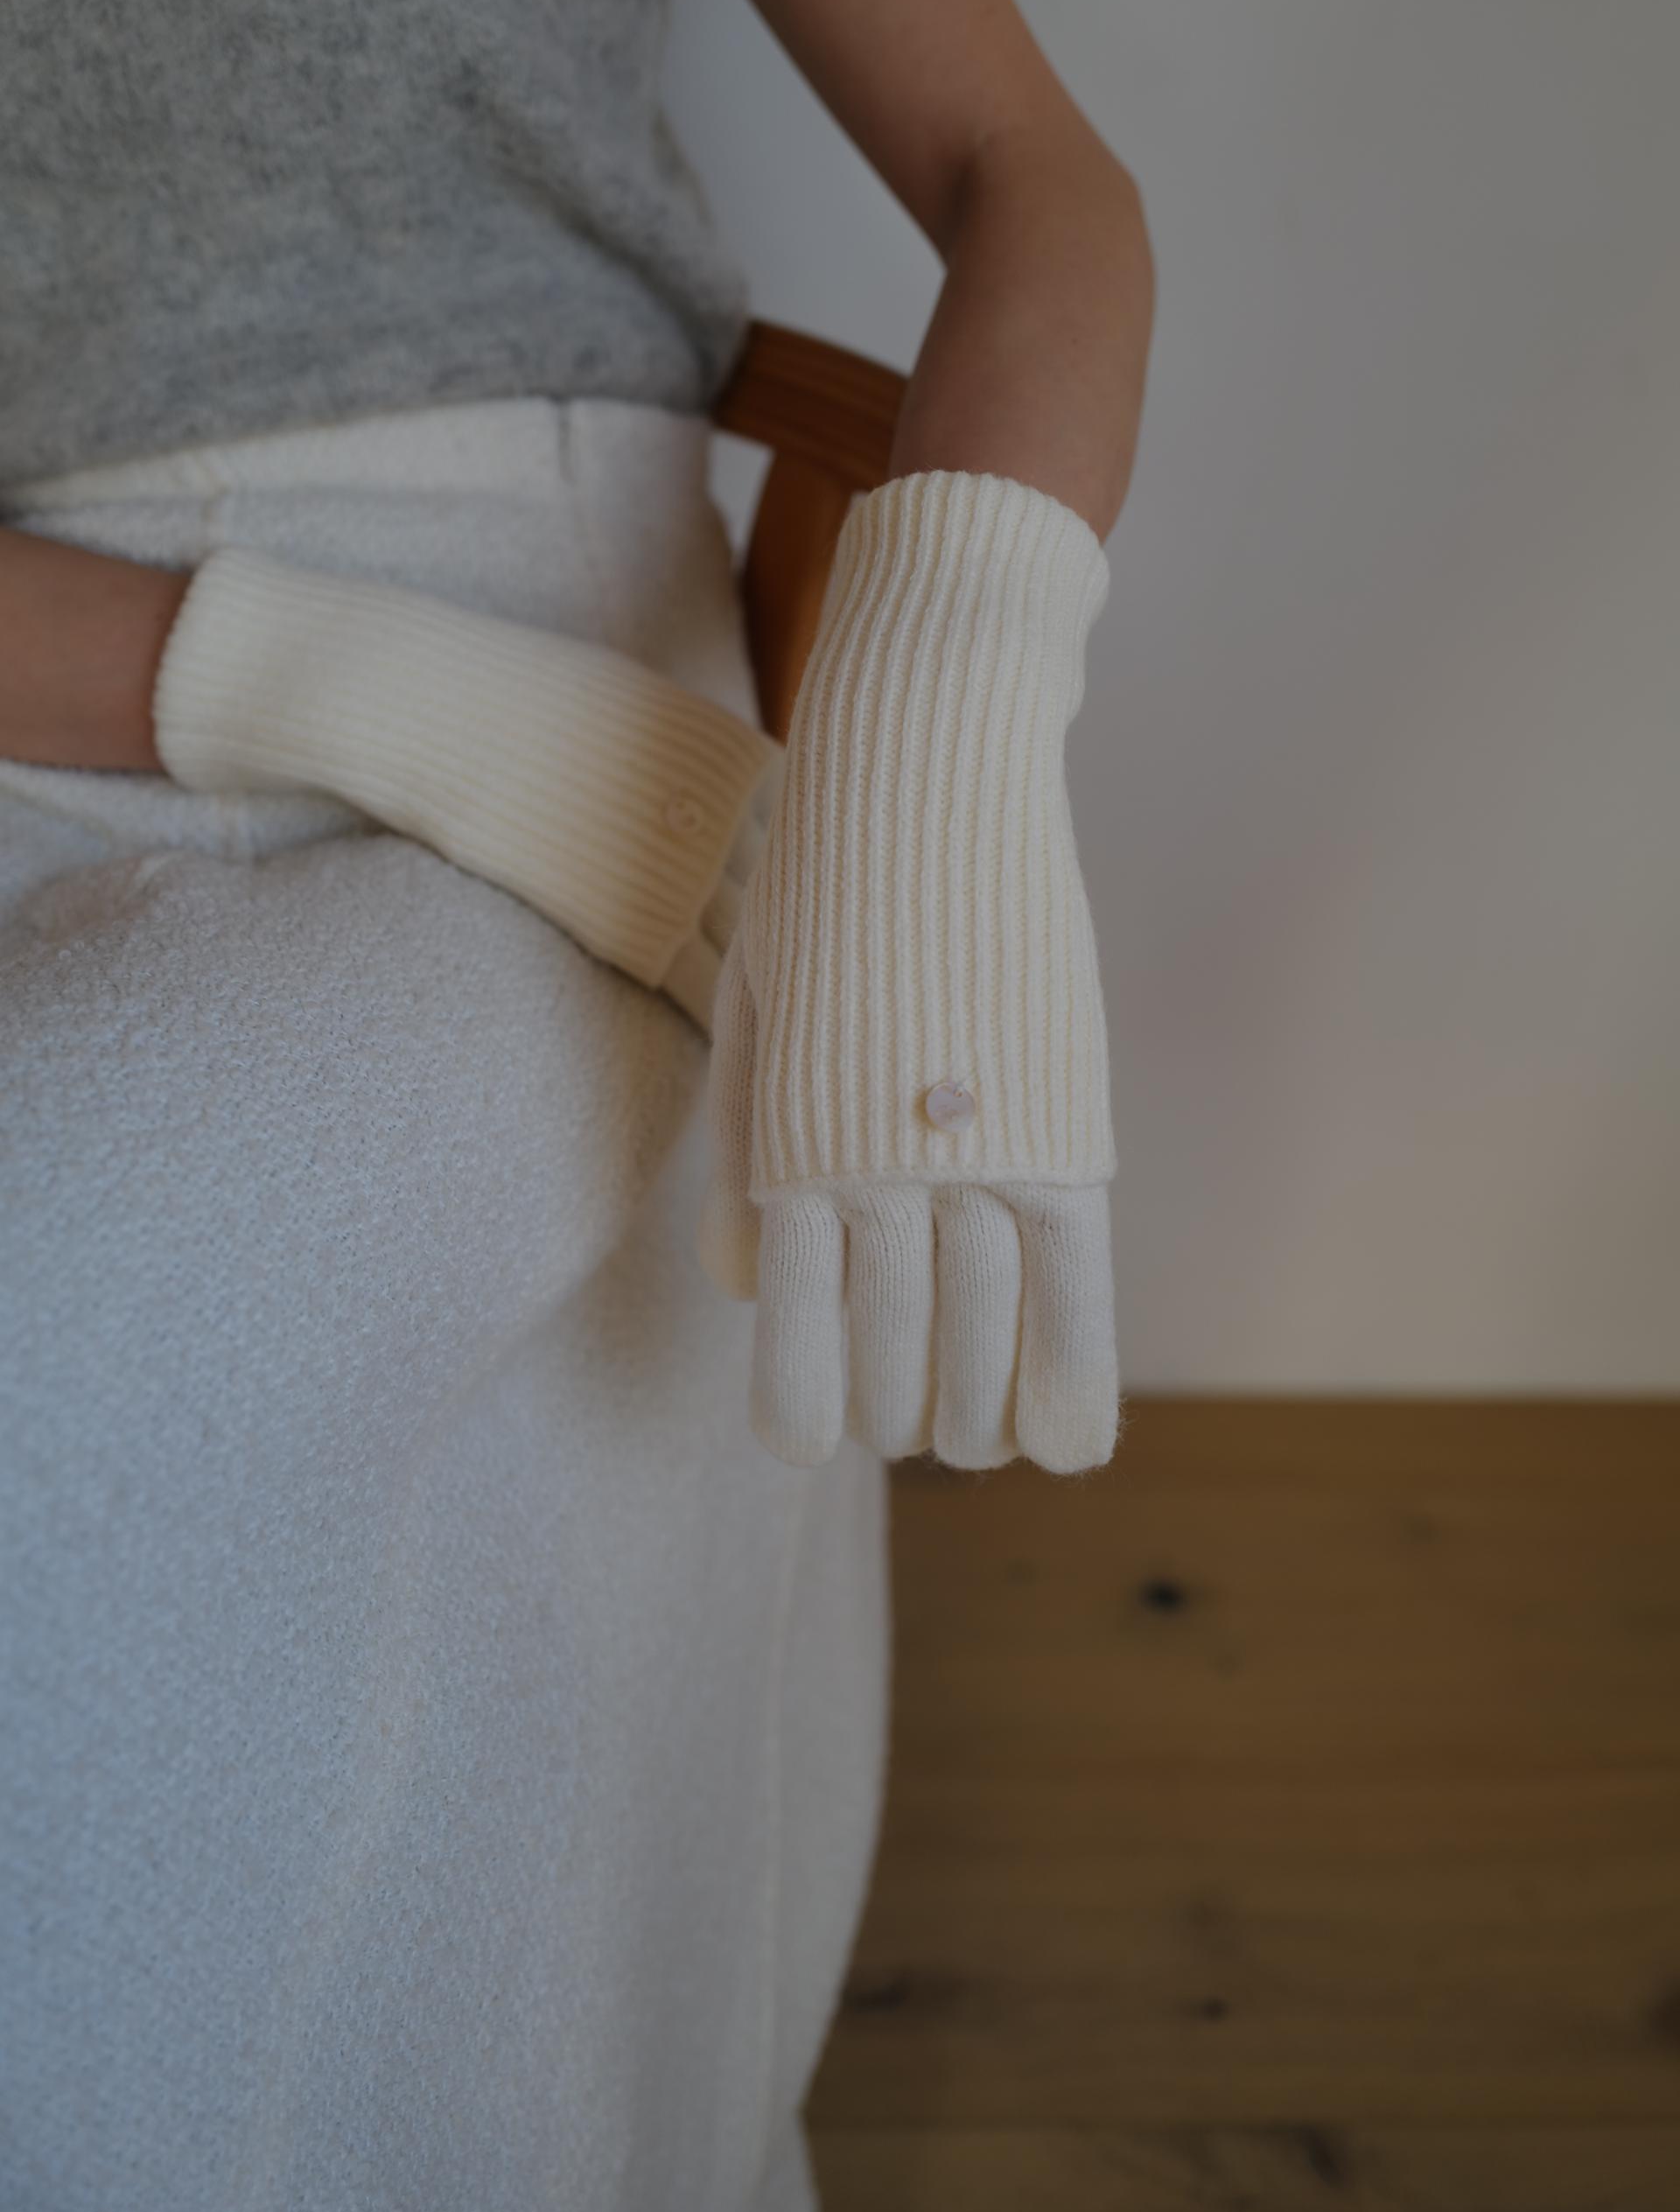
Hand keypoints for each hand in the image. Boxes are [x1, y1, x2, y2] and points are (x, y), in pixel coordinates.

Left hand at [698, 468, 1121, 1473]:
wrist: (922, 762)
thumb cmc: (821, 878)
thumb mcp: (755, 1006)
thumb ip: (749, 1150)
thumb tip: (742, 1284)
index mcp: (791, 1143)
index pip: (795, 1332)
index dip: (804, 1409)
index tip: (814, 1440)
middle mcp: (880, 1164)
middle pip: (893, 1348)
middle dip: (897, 1411)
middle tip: (908, 1419)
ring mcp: (979, 1146)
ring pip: (981, 1330)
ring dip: (976, 1407)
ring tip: (976, 1433)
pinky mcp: (1064, 1120)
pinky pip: (1076, 1283)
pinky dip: (1071, 1373)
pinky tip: (1066, 1449)